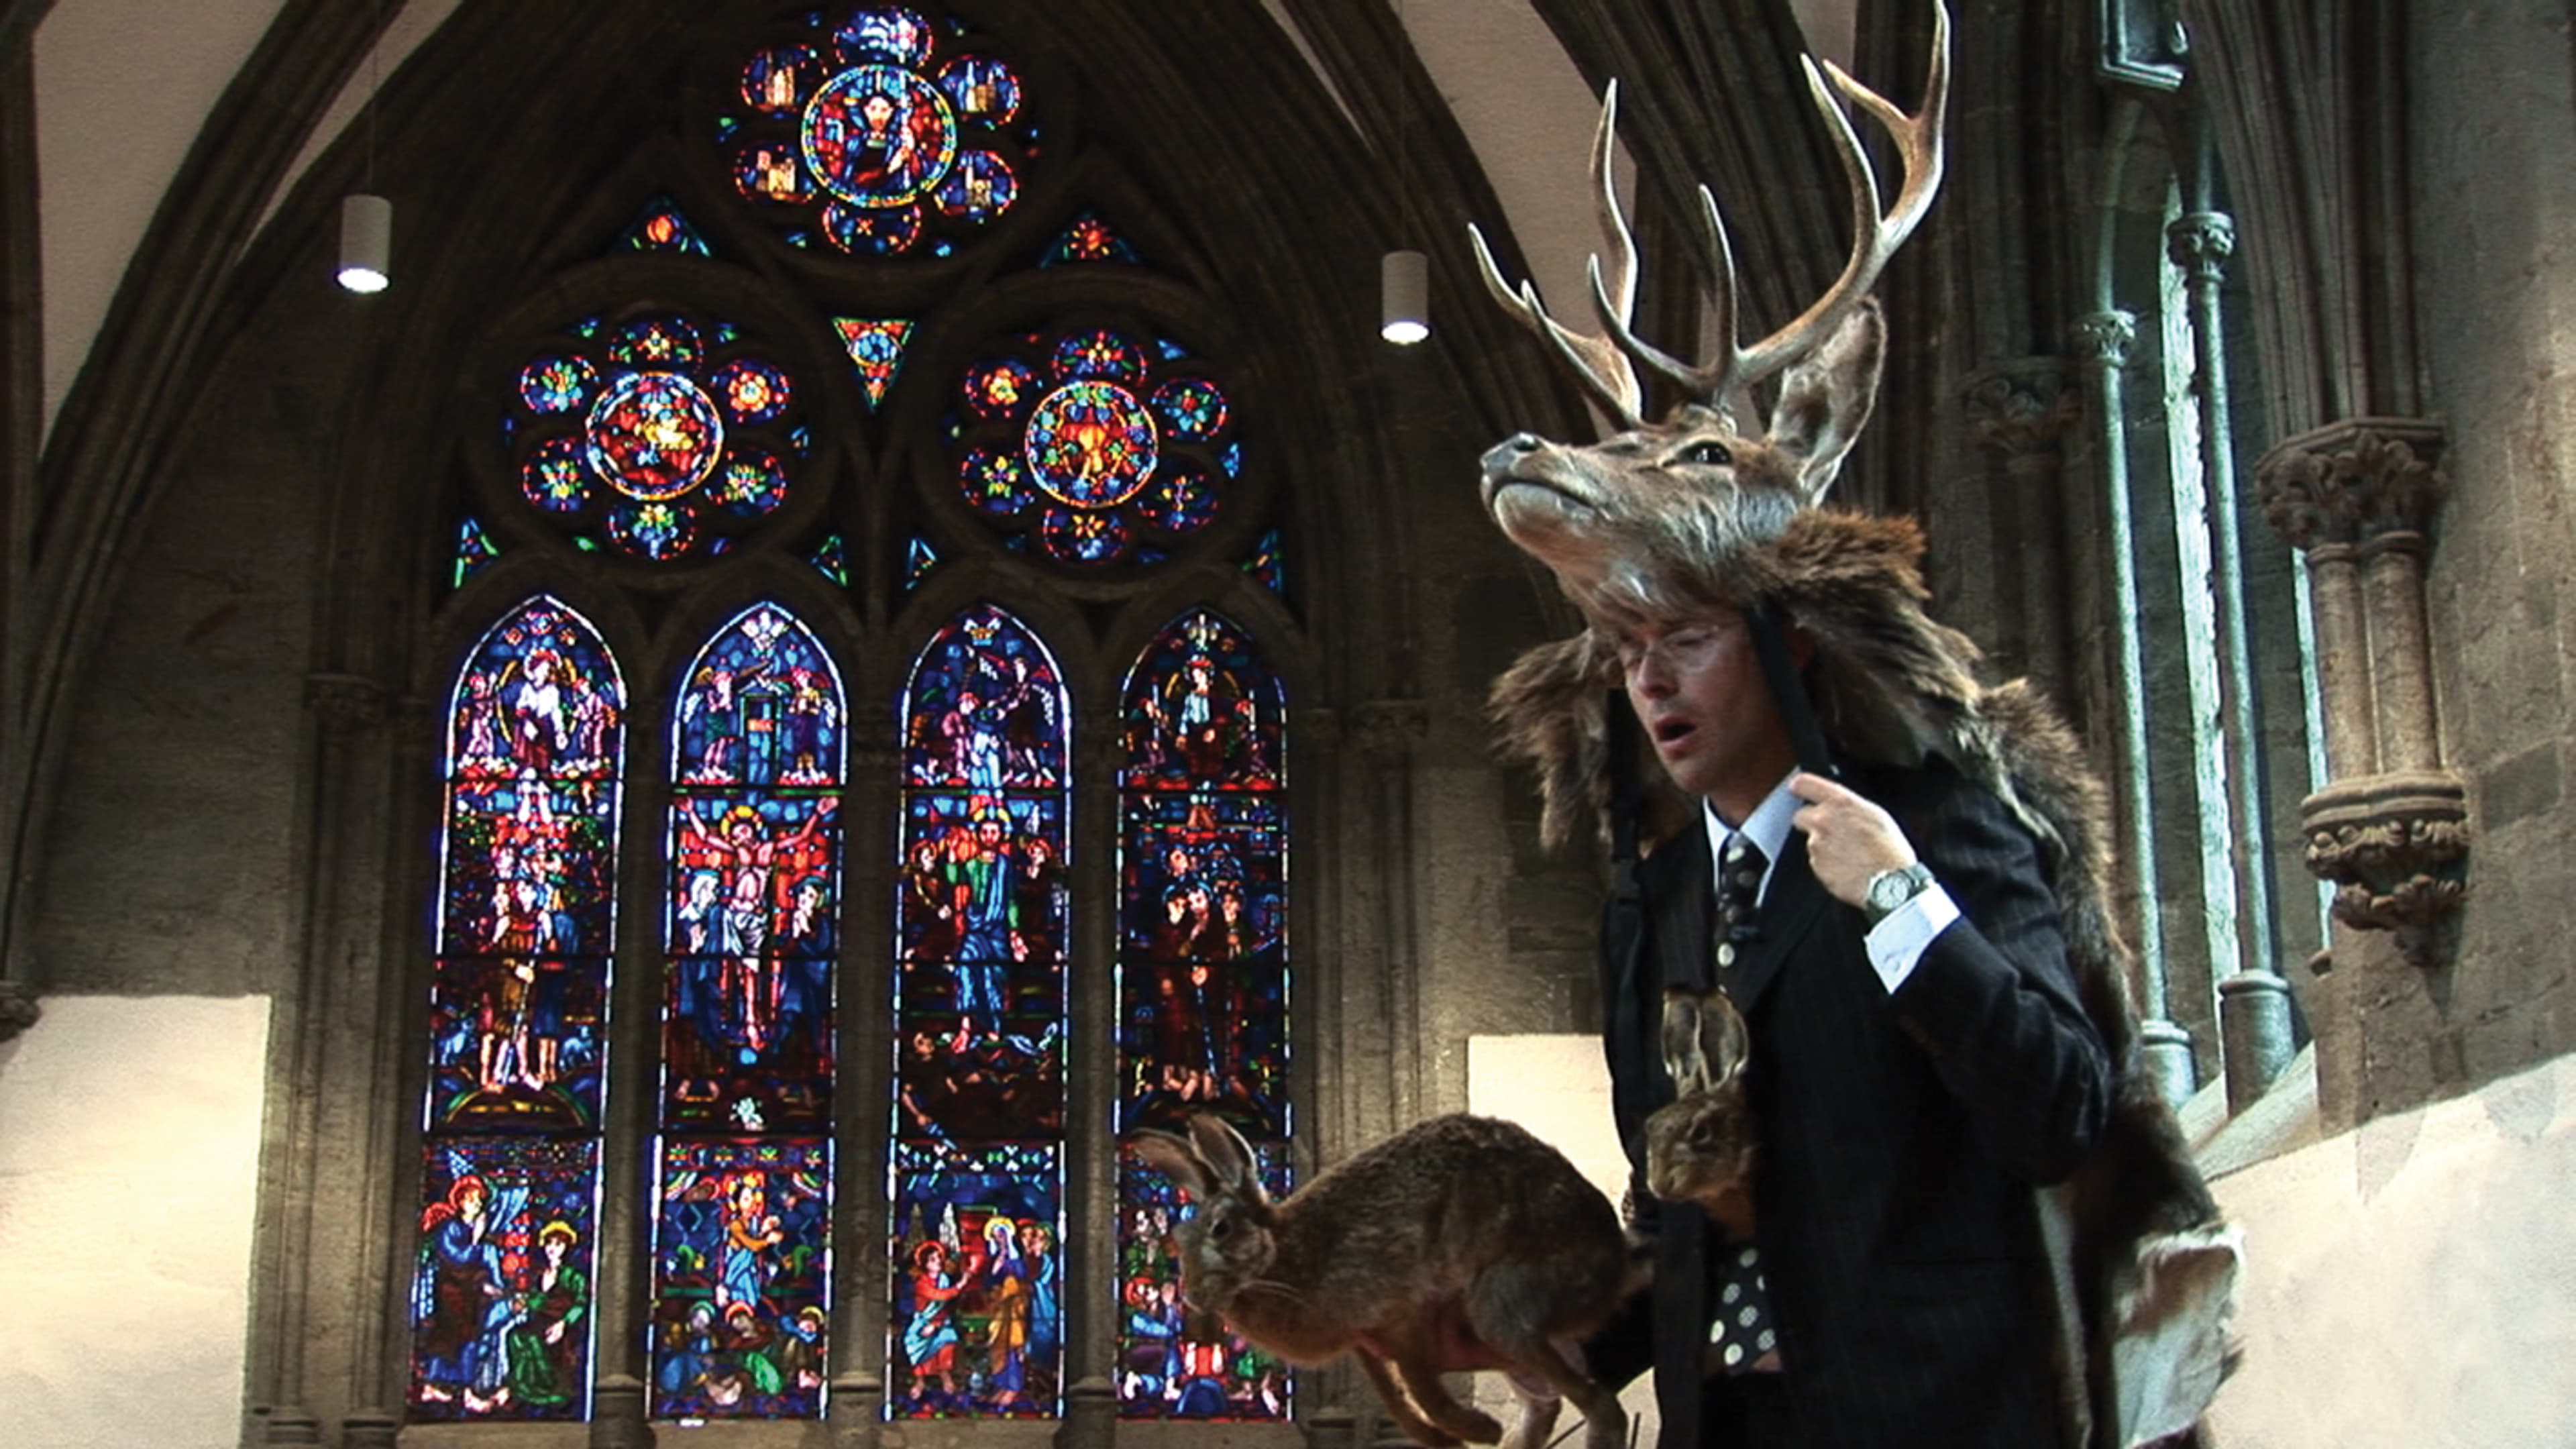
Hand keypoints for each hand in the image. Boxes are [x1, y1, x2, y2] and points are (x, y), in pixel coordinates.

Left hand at [1787, 771, 1916, 908]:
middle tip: (1832, 831)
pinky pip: (1818, 862)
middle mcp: (1823, 820)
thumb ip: (1850, 807)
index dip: (1800, 786)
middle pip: (1801, 816)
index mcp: (1840, 803)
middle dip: (1811, 822)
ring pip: (1813, 841)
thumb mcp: (1876, 815)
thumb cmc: (1890, 850)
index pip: (1805, 784)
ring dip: (1825, 846)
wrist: (1891, 883)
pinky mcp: (1816, 866)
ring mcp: (1817, 845)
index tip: (1797, 788)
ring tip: (1851, 854)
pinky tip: (1848, 867)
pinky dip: (1829, 864)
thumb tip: (1838, 807)